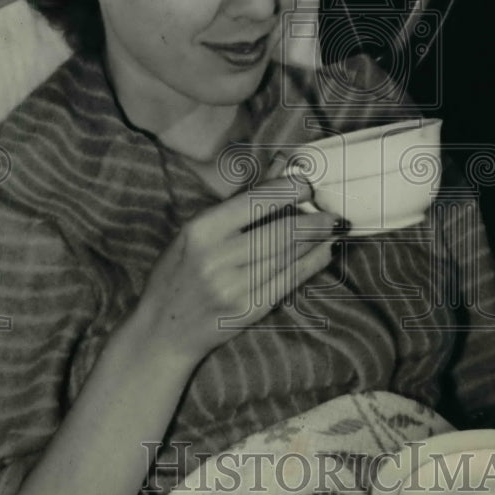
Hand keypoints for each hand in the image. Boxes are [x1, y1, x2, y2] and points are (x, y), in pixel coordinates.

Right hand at [134, 176, 343, 363]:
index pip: (254, 202)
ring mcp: (234, 288)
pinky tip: (324, 251)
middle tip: (329, 211)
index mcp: (201, 231)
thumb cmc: (179, 271)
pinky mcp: (249, 311)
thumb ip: (242, 198)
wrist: (164, 329)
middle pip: (279, 232)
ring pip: (288, 256)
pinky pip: (290, 281)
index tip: (306, 184)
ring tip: (330, 227)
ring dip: (316, 239)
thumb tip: (280, 165)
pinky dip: (312, 263)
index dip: (288, 190)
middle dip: (312, 219)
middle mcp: (217, 259)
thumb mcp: (197, 231)